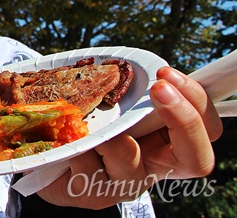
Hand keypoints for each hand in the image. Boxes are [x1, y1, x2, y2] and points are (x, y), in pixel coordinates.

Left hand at [36, 66, 222, 208]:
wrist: (51, 148)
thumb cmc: (88, 118)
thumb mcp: (112, 97)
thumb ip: (131, 87)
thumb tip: (132, 65)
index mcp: (167, 142)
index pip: (206, 129)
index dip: (196, 102)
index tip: (166, 75)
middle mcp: (153, 166)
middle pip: (196, 159)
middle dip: (182, 119)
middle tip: (159, 89)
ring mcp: (125, 183)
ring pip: (131, 161)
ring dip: (110, 135)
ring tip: (90, 121)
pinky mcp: (94, 194)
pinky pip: (89, 167)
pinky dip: (76, 145)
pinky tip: (67, 138)